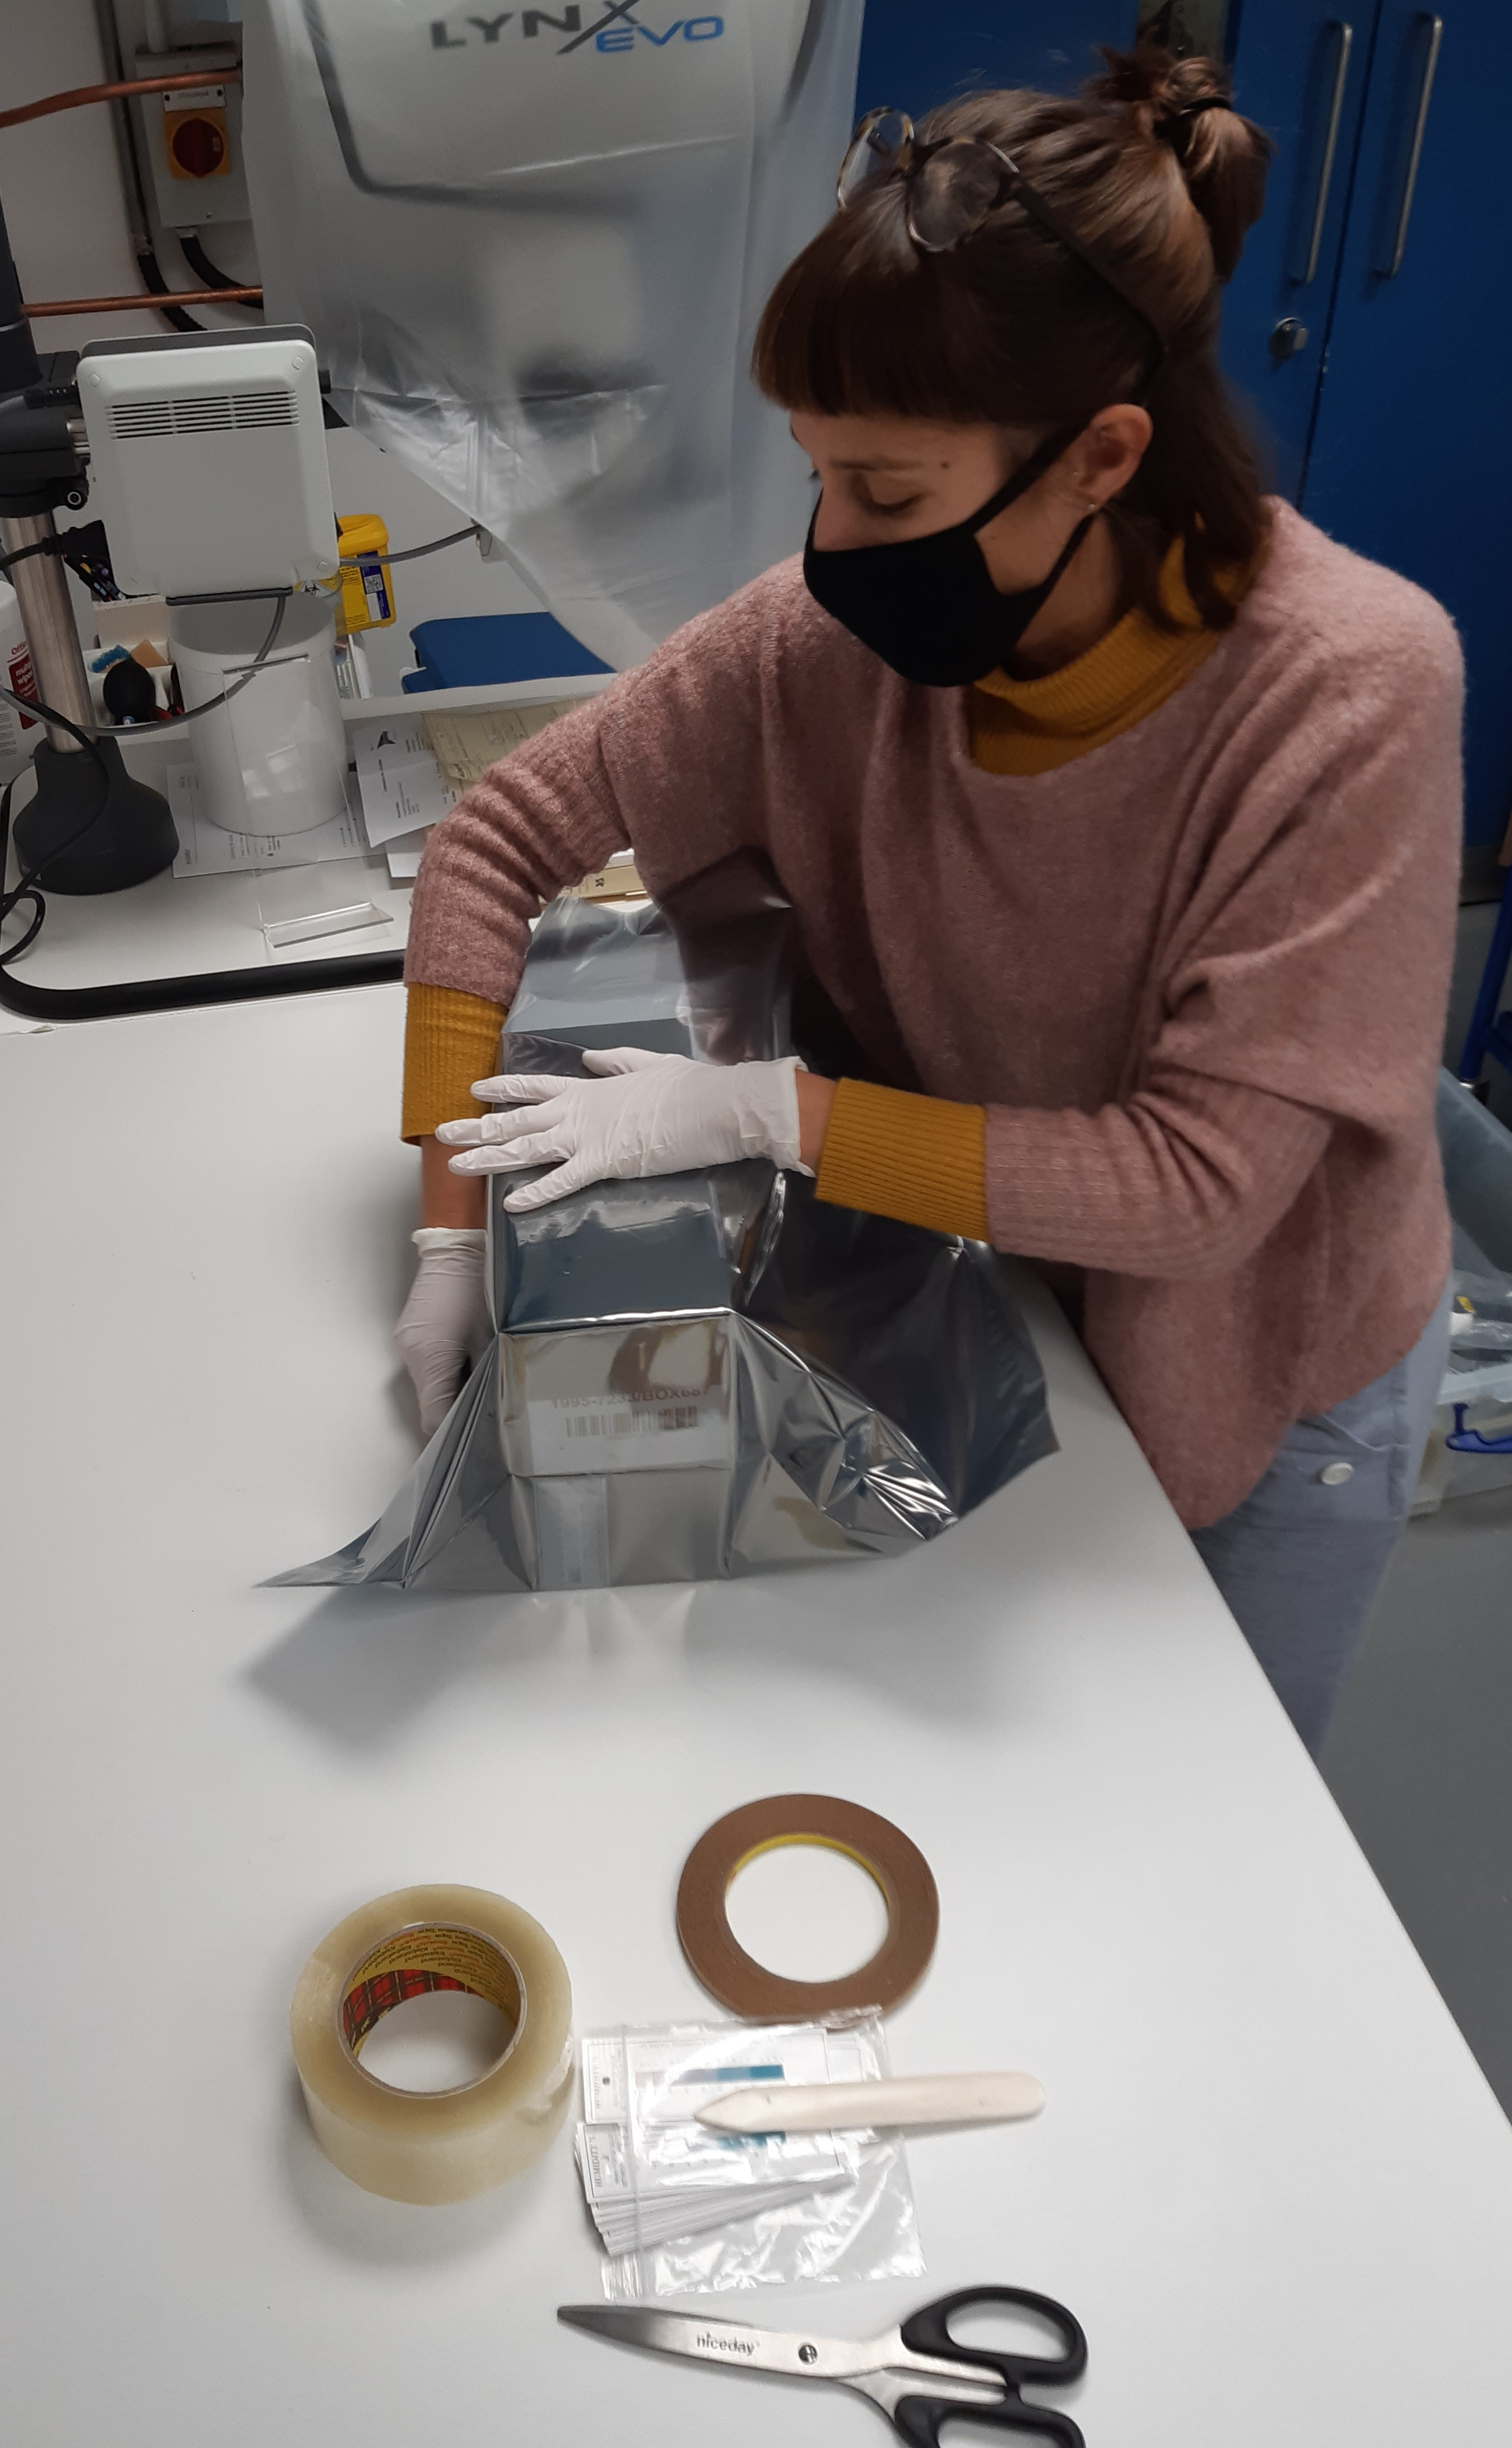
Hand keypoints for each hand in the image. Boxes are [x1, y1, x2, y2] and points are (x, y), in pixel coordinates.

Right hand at [394, 1228, 489, 1435]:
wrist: (455, 1249)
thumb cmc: (478, 1289)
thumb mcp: (491, 1337)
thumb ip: (489, 1375)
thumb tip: (494, 1407)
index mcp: (430, 1358)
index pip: (433, 1416)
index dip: (452, 1433)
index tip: (474, 1441)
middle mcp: (411, 1355)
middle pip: (430, 1402)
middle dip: (456, 1411)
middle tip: (487, 1414)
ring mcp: (407, 1343)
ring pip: (429, 1384)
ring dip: (452, 1389)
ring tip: (482, 1385)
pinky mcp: (410, 1334)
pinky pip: (426, 1365)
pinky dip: (445, 1370)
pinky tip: (468, 1362)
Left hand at [436, 1046, 808, 1213]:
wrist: (711, 1104)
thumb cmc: (688, 1086)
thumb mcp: (649, 1064)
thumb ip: (615, 1062)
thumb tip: (590, 1060)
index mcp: (589, 1088)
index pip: (535, 1086)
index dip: (502, 1088)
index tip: (475, 1090)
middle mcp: (578, 1111)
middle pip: (517, 1118)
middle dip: (477, 1127)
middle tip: (443, 1133)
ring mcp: (588, 1136)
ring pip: (527, 1147)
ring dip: (489, 1157)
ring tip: (457, 1166)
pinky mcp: (605, 1162)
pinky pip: (563, 1180)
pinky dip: (536, 1191)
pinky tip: (510, 1203)